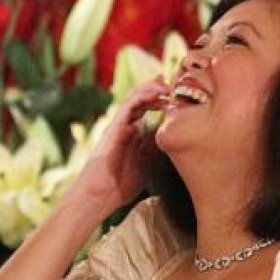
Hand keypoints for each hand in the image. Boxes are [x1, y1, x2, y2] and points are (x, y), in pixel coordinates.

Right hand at [68, 76, 169, 211]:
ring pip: (135, 97)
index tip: (178, 95)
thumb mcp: (147, 163)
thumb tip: (174, 139)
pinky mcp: (115, 126)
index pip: (147, 109)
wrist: (100, 194)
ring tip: (169, 84)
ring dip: (152, 87)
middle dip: (158, 89)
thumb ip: (156, 149)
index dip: (161, 99)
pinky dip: (144, 95)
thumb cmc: (120, 185)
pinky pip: (129, 104)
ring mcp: (119, 124)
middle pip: (141, 99)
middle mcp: (125, 125)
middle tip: (176, 84)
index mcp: (132, 133)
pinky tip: (158, 92)